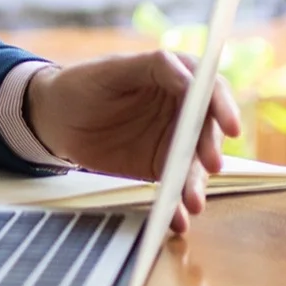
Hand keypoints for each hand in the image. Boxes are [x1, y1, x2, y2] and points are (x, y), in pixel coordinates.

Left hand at [23, 52, 240, 233]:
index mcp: (176, 78)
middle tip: (210, 165)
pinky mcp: (161, 168)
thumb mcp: (112, 69)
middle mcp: (183, 111)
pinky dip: (177, 205)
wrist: (54, 119)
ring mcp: (174, 142)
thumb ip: (151, 66)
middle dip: (210, 149)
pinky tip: (177, 219)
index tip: (231, 127)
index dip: (223, 107)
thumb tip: (188, 76)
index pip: (209, 91)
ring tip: (192, 202)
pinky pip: (175, 187)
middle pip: (207, 131)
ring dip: (196, 184)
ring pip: (195, 164)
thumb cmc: (82, 84)